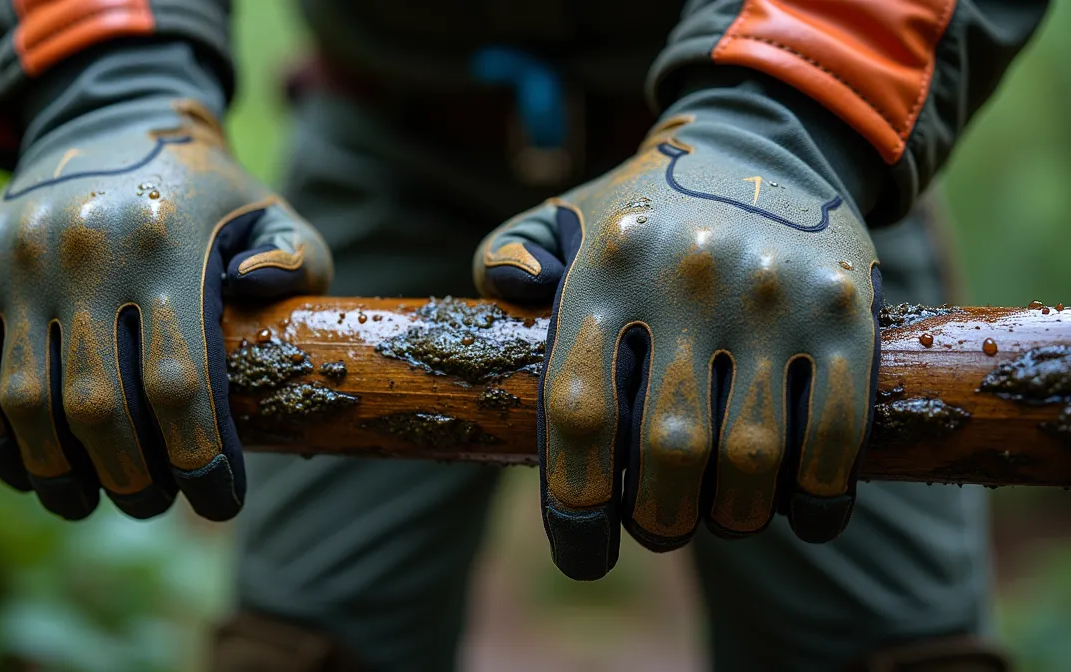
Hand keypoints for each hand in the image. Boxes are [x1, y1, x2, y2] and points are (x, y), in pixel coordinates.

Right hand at [0, 99, 330, 520]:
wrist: (108, 120)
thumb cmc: (205, 194)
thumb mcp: (270, 213)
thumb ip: (298, 261)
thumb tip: (257, 296)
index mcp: (169, 243)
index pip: (178, 383)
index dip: (198, 460)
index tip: (217, 501)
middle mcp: (87, 248)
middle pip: (98, 406)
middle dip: (129, 478)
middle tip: (151, 504)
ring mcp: (20, 256)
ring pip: (26, 400)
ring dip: (56, 473)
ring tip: (85, 502)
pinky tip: (28, 470)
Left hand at [475, 112, 881, 579]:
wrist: (763, 138)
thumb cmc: (646, 210)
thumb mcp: (564, 214)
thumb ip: (507, 252)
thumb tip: (506, 292)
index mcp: (605, 270)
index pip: (579, 413)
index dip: (576, 504)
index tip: (585, 550)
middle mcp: (685, 281)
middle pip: (669, 450)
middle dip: (663, 519)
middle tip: (662, 529)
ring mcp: (771, 296)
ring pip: (752, 455)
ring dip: (735, 515)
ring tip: (724, 517)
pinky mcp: (843, 309)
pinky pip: (835, 431)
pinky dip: (819, 493)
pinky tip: (802, 510)